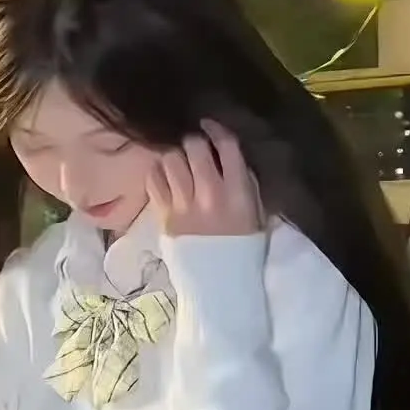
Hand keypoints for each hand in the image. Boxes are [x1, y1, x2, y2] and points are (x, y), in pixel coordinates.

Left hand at [147, 121, 262, 237]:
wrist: (220, 284)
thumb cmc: (242, 248)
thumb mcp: (256, 212)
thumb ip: (245, 181)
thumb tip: (228, 153)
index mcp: (237, 192)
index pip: (226, 145)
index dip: (216, 128)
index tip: (209, 125)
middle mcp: (210, 193)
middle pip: (194, 146)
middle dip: (193, 142)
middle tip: (194, 150)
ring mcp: (184, 204)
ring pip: (170, 159)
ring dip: (174, 156)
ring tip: (178, 164)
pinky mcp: (164, 215)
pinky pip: (153, 179)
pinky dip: (157, 173)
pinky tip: (165, 177)